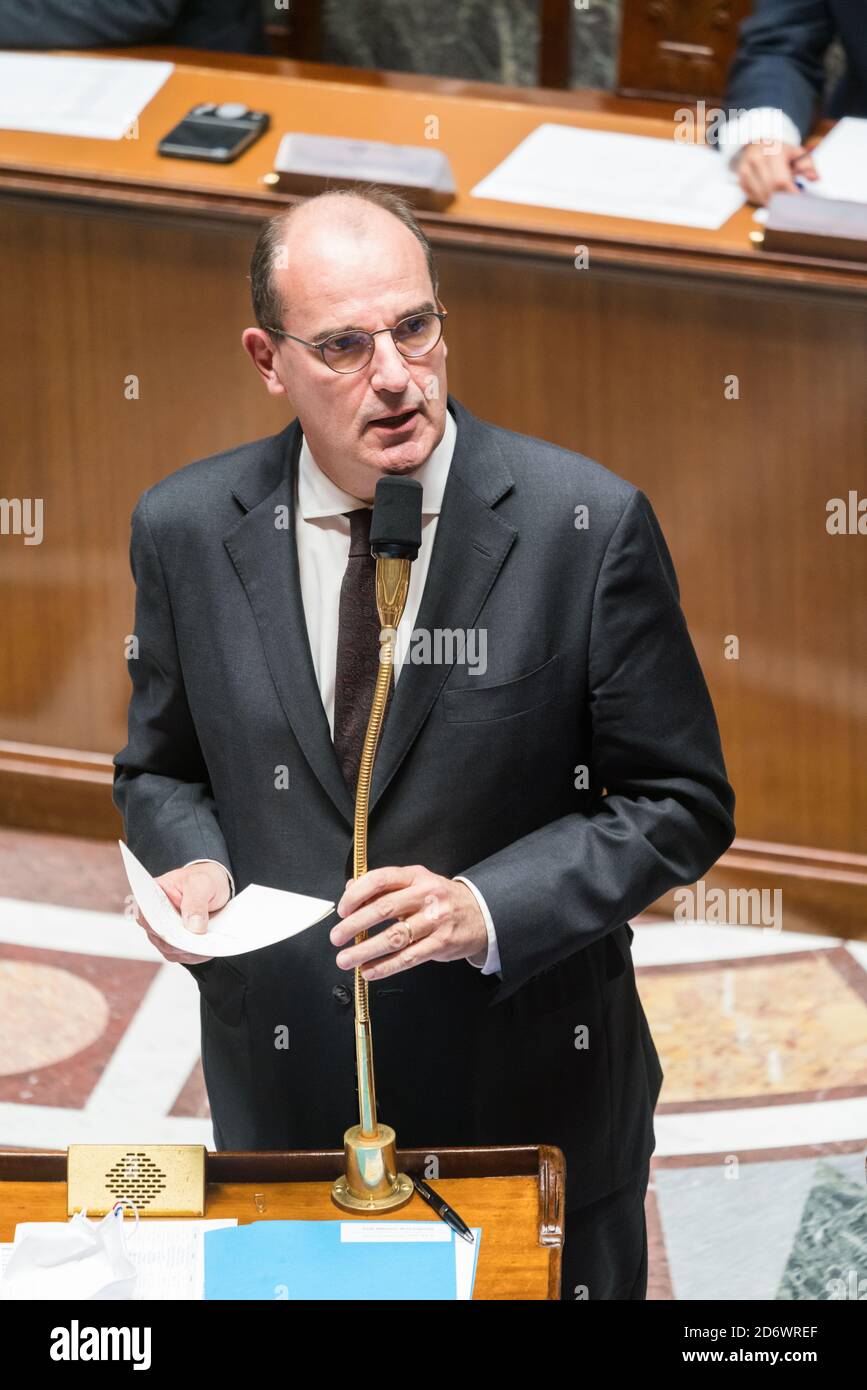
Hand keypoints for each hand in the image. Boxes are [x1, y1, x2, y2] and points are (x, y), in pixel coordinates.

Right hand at [132, 862, 230, 964]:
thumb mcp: (201, 883)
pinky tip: (206, 949)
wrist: (215, 887)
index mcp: (152, 894)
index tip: (172, 931)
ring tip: (207, 945)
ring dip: (188, 950)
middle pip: (158, 935)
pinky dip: (194, 954)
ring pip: (170, 949)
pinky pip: (181, 955)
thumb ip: (195, 903)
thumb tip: (193, 928)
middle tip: (198, 940)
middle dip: (179, 941)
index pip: (145, 914)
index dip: (157, 925)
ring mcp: (162, 932)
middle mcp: (153, 916)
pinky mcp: (175, 944)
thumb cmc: (203, 880)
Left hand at [331, 865, 488, 980]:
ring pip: (394, 937)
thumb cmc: (441, 899)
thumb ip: (385, 886)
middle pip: (384, 909)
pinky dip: (386, 966)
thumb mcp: (416, 883)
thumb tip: (352, 888)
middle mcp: (426, 895)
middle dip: (354, 925)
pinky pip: (409, 957)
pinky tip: (370, 971)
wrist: (480, 914)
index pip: (380, 880)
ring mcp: (435, 920)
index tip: (342, 910)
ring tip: (346, 959)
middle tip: (337, 937)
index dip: (356, 894)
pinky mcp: (441, 943)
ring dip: (365, 950)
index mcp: (415, 876)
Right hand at [735, 140, 818, 205]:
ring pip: (761, 197)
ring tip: (781, 198)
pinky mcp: (740, 181)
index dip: (790, 193)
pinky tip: (769, 193)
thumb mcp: (795, 152)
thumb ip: (808, 164)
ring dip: (773, 202)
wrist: (757, 144)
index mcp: (772, 151)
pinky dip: (763, 200)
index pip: (781, 181)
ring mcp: (745, 171)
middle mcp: (756, 160)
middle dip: (783, 200)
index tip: (799, 199)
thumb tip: (815, 178)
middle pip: (771, 191)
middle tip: (791, 202)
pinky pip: (753, 198)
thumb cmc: (779, 151)